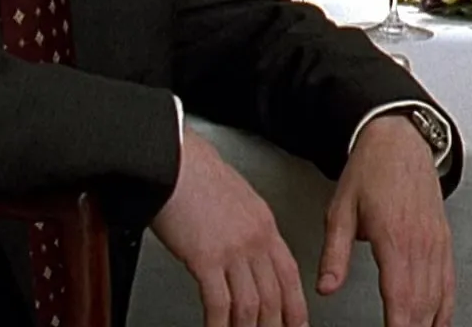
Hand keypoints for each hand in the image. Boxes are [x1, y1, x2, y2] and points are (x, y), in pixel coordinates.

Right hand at [153, 126, 307, 326]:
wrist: (174, 161)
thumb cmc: (195, 174)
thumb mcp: (236, 198)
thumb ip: (245, 226)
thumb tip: (245, 250)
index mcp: (264, 224)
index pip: (289, 273)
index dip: (295, 305)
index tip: (297, 323)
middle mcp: (255, 239)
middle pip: (275, 294)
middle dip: (275, 325)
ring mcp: (233, 250)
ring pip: (251, 305)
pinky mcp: (206, 258)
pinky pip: (219, 303)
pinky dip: (218, 325)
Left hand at [318, 115, 454, 326]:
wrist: (399, 139)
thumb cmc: (370, 170)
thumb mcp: (341, 210)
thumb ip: (335, 253)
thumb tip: (326, 287)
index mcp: (393, 238)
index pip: (399, 297)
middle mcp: (420, 244)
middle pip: (421, 304)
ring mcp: (436, 243)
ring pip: (437, 296)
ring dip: (428, 324)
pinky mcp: (443, 240)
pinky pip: (449, 281)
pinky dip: (445, 307)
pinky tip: (438, 322)